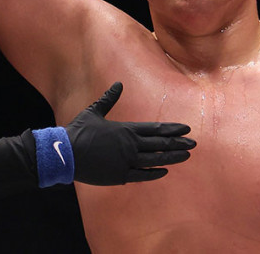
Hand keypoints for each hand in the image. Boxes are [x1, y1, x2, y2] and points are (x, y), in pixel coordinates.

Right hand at [66, 82, 195, 184]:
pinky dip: (154, 174)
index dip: (172, 129)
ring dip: (172, 158)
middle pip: (160, 144)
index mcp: (126, 129)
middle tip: (194, 144)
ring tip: (186, 156)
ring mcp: (126, 162)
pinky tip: (165, 171)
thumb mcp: (94, 111)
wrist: (65, 153)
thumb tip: (118, 84)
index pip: (156, 128)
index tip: (187, 129)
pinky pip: (141, 175)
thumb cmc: (78, 131)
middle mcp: (130, 145)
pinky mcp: (119, 176)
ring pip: (155, 160)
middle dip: (178, 143)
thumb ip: (109, 99)